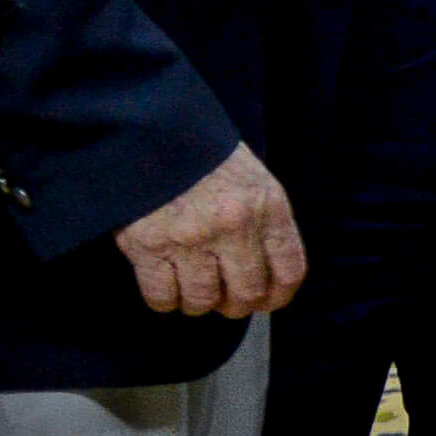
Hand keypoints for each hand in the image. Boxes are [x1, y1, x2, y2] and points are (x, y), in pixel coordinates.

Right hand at [115, 143, 303, 320]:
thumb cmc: (205, 156)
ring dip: (199, 303)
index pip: (289, 270)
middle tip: (225, 300)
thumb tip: (268, 276)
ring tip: (193, 289)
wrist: (150, 129)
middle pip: (246, 293)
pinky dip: (165, 300)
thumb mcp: (253, 180)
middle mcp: (233, 226)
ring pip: (203, 300)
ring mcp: (189, 238)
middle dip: (237, 305)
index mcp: (267, 206)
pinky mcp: (147, 245)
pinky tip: (167, 287)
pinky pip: (161, 296)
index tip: (267, 301)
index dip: (279, 296)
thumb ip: (266, 223)